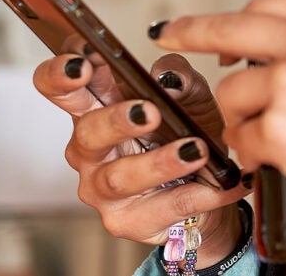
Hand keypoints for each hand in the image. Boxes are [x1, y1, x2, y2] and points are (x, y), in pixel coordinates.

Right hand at [32, 52, 248, 261]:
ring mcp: (103, 187)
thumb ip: (180, 77)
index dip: (61, 74)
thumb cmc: (189, 132)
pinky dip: (199, 193)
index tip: (81, 65)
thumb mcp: (192, 96)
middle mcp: (91, 149)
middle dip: (116, 120)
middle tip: (149, 112)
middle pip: (87, 131)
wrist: (213, 187)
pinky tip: (224, 185)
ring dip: (160, 162)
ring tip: (195, 150)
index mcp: (98, 108)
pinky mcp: (126, 221)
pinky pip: (163, 206)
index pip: (63, 86)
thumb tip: (168, 78)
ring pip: (121, 176)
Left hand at [155, 0, 285, 274]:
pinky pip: (239, 140)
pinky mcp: (277, 128)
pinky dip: (251, 156)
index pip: (267, 2)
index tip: (215, 25)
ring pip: (231, 94)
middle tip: (174, 37)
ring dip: (242, 119)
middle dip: (193, 32)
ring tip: (275, 140)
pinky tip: (278, 162)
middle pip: (229, 27)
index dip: (237, 18)